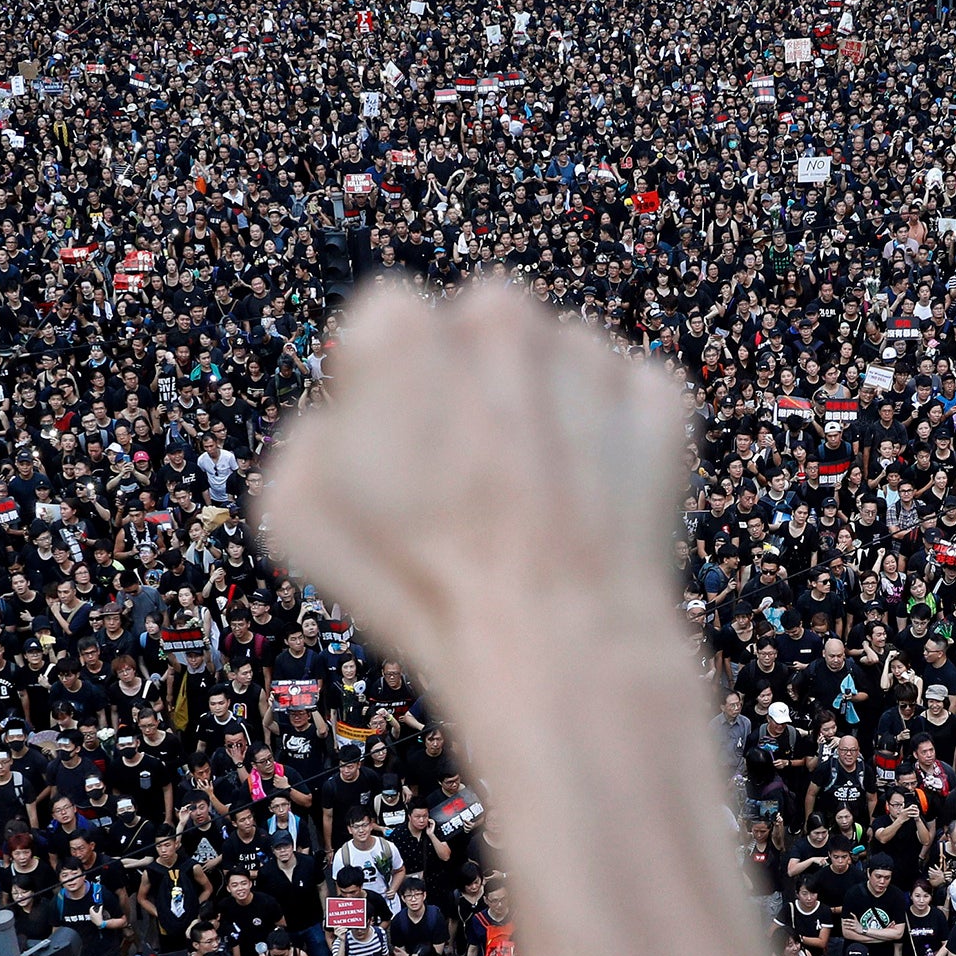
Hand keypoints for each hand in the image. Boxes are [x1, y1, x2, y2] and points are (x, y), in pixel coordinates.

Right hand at [261, 277, 694, 700]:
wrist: (555, 639)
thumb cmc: (416, 582)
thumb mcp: (297, 510)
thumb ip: (309, 435)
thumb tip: (341, 417)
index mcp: (401, 327)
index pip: (387, 325)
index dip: (386, 390)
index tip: (395, 447)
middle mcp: (500, 315)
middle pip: (480, 331)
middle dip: (472, 384)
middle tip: (470, 475)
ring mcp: (587, 353)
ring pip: (558, 363)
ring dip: (544, 410)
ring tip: (532, 503)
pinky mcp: (657, 396)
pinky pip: (625, 402)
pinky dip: (613, 441)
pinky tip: (589, 505)